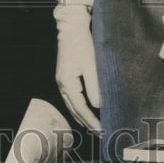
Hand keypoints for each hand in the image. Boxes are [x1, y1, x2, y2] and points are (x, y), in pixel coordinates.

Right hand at [55, 6, 101, 132]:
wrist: (71, 28)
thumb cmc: (82, 45)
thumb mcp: (91, 66)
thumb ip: (94, 87)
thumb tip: (99, 106)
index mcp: (67, 83)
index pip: (80, 108)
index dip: (91, 121)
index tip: (102, 131)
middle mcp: (61, 84)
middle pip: (74, 110)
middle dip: (87, 123)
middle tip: (100, 134)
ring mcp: (61, 81)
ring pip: (72, 105)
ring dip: (82, 116)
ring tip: (93, 127)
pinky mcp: (64, 76)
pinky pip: (71, 98)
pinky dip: (79, 107)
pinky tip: (86, 110)